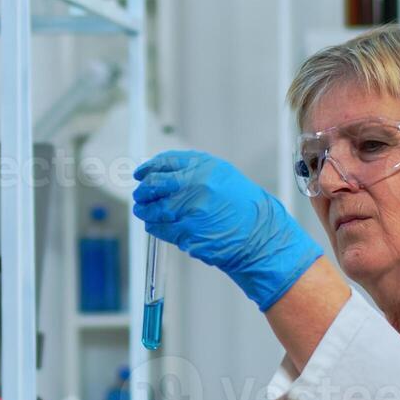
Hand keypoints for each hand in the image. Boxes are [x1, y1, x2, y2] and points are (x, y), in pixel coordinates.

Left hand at [133, 150, 321, 311]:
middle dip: (143, 191)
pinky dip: (155, 227)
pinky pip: (161, 229)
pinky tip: (155, 225)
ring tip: (144, 211)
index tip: (141, 174)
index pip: (165, 163)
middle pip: (154, 185)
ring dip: (145, 211)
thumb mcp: (222, 176)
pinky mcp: (188, 234)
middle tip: (139, 195)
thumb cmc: (242, 206)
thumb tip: (160, 171)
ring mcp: (191, 211)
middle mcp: (196, 186)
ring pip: (154, 210)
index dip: (148, 169)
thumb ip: (192, 171)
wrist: (260, 236)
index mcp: (204, 168)